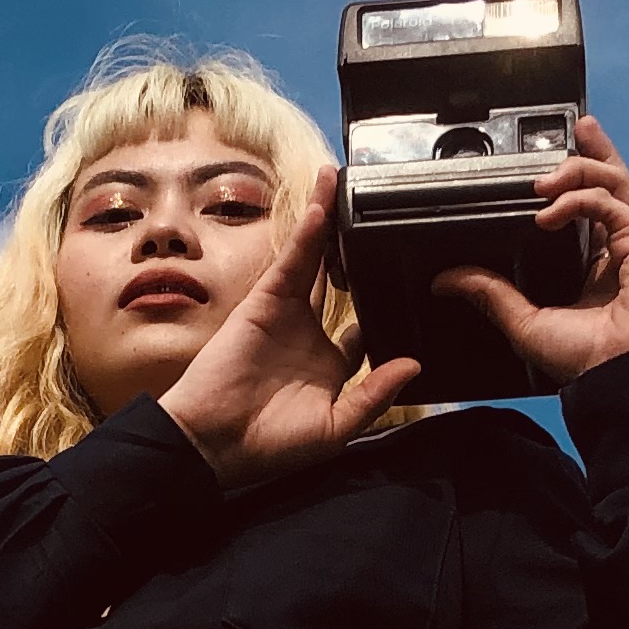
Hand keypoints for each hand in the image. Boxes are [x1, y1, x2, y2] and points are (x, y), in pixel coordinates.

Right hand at [157, 166, 421, 487]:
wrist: (214, 444)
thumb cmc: (271, 445)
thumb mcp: (336, 427)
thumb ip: (375, 396)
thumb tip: (414, 365)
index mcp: (330, 366)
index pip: (364, 326)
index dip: (383, 303)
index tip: (409, 281)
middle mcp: (309, 334)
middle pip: (339, 280)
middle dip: (354, 247)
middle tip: (375, 212)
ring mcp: (286, 315)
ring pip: (315, 261)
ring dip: (326, 221)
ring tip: (340, 182)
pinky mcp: (264, 303)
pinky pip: (291, 264)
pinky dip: (306, 236)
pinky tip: (321, 208)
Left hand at [434, 115, 628, 386]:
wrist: (619, 376)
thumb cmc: (586, 360)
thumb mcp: (525, 322)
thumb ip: (491, 295)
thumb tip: (447, 279)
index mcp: (598, 269)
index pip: (589, 211)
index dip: (574, 183)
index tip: (548, 168)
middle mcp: (621, 250)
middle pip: (611, 184)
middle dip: (592, 152)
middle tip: (572, 131)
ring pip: (614, 183)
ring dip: (578, 170)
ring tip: (543, 180)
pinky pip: (610, 202)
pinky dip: (579, 198)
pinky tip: (549, 212)